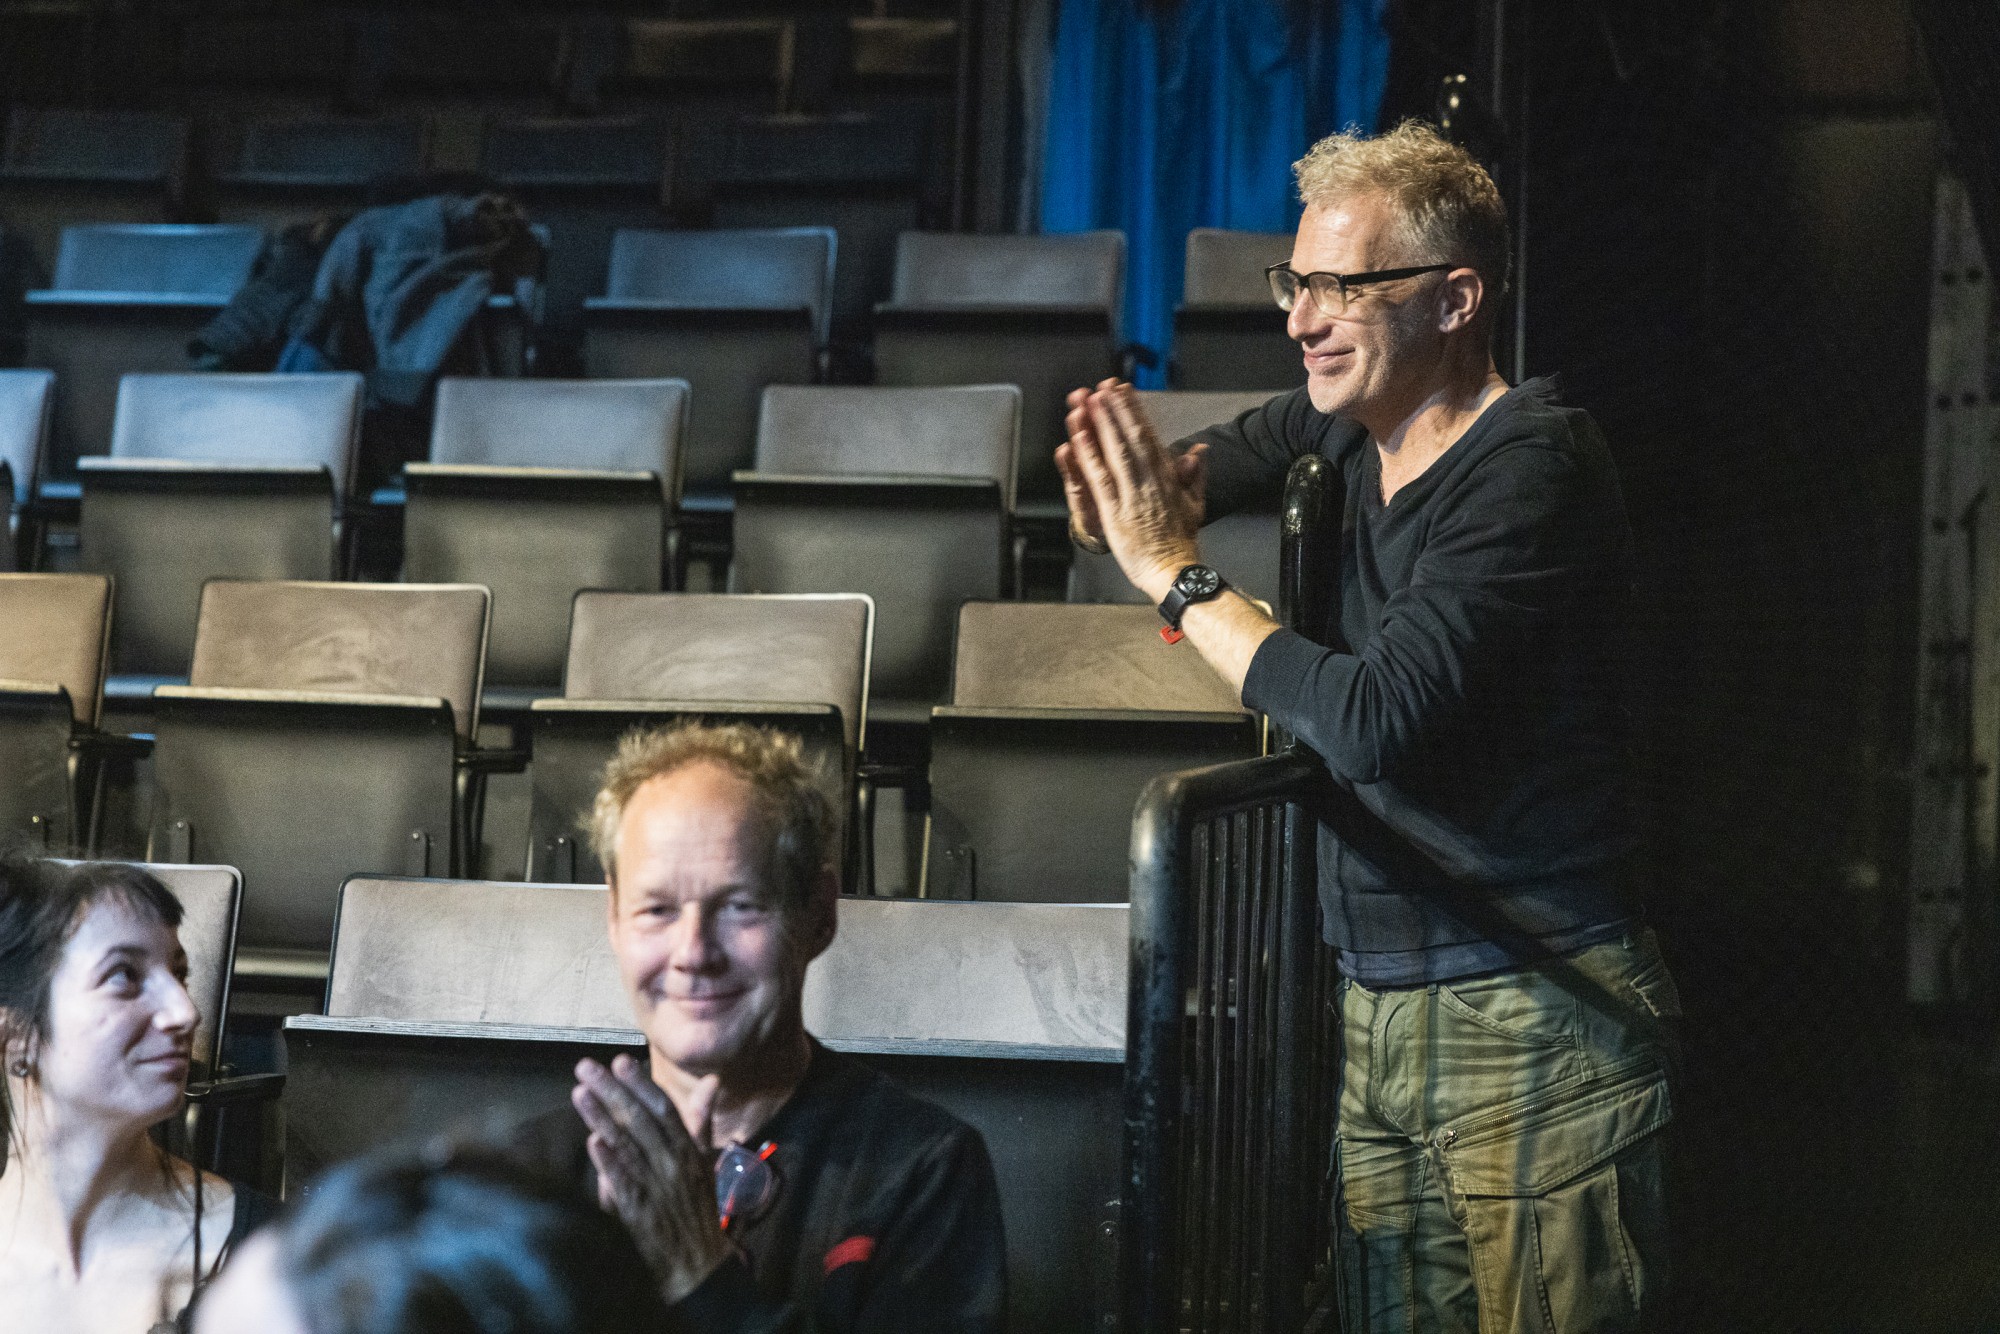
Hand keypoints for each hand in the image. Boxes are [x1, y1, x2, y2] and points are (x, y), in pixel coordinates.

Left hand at [572, 1054, 730, 1304]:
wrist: (698, 1265)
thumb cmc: (698, 1210)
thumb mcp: (705, 1161)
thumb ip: (701, 1121)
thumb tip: (710, 1082)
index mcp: (689, 1150)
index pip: (664, 1109)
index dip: (641, 1084)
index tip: (620, 1061)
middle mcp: (674, 1164)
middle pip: (640, 1120)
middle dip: (612, 1091)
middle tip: (587, 1067)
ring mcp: (658, 1187)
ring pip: (627, 1146)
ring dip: (601, 1117)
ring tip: (579, 1093)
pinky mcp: (641, 1213)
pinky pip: (624, 1183)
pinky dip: (609, 1162)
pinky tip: (593, 1142)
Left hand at [1055, 379, 1207, 601]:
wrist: (1174, 570)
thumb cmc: (1181, 541)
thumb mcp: (1195, 504)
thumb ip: (1194, 476)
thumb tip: (1199, 451)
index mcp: (1166, 477)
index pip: (1148, 436)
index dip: (1134, 411)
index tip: (1123, 391)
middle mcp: (1149, 480)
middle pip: (1130, 437)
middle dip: (1116, 409)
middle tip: (1103, 386)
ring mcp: (1131, 494)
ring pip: (1114, 452)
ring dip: (1101, 424)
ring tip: (1089, 401)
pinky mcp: (1115, 511)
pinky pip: (1100, 478)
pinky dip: (1089, 456)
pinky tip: (1078, 437)